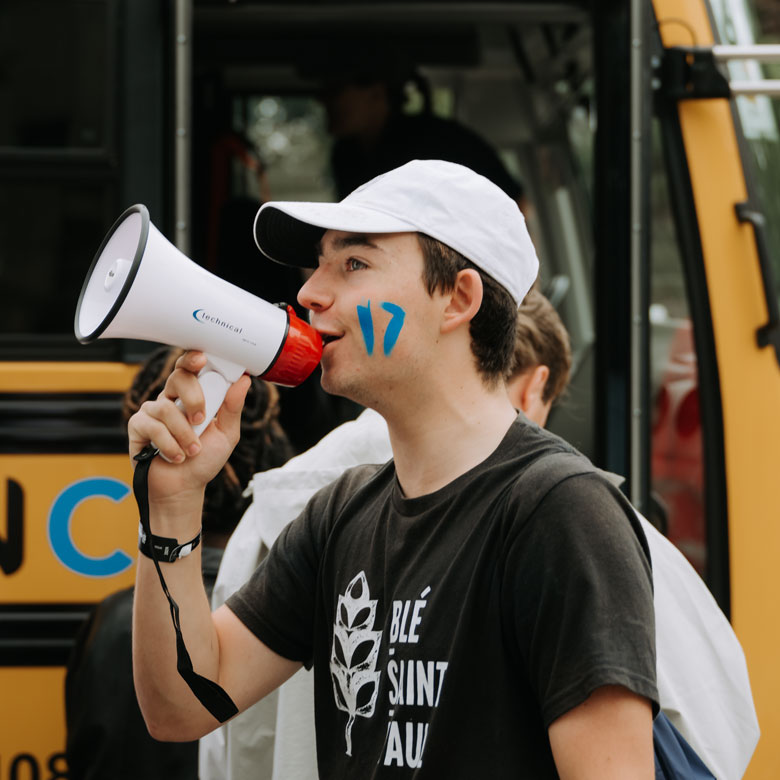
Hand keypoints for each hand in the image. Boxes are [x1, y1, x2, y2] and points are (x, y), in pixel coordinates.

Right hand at [127, 351, 250, 502]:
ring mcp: (152, 411)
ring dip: (184, 435)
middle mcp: (171, 399)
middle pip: (177, 378)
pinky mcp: (137, 426)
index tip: (202, 359)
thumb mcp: (226, 434)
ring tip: (192, 451)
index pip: (191, 368)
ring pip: (166, 407)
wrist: (184, 488)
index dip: (193, 359)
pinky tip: (175, 457)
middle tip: (201, 420)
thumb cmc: (204, 460)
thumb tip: (244, 381)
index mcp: (192, 396)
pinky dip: (169, 445)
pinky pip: (153, 426)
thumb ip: (232, 407)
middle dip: (193, 398)